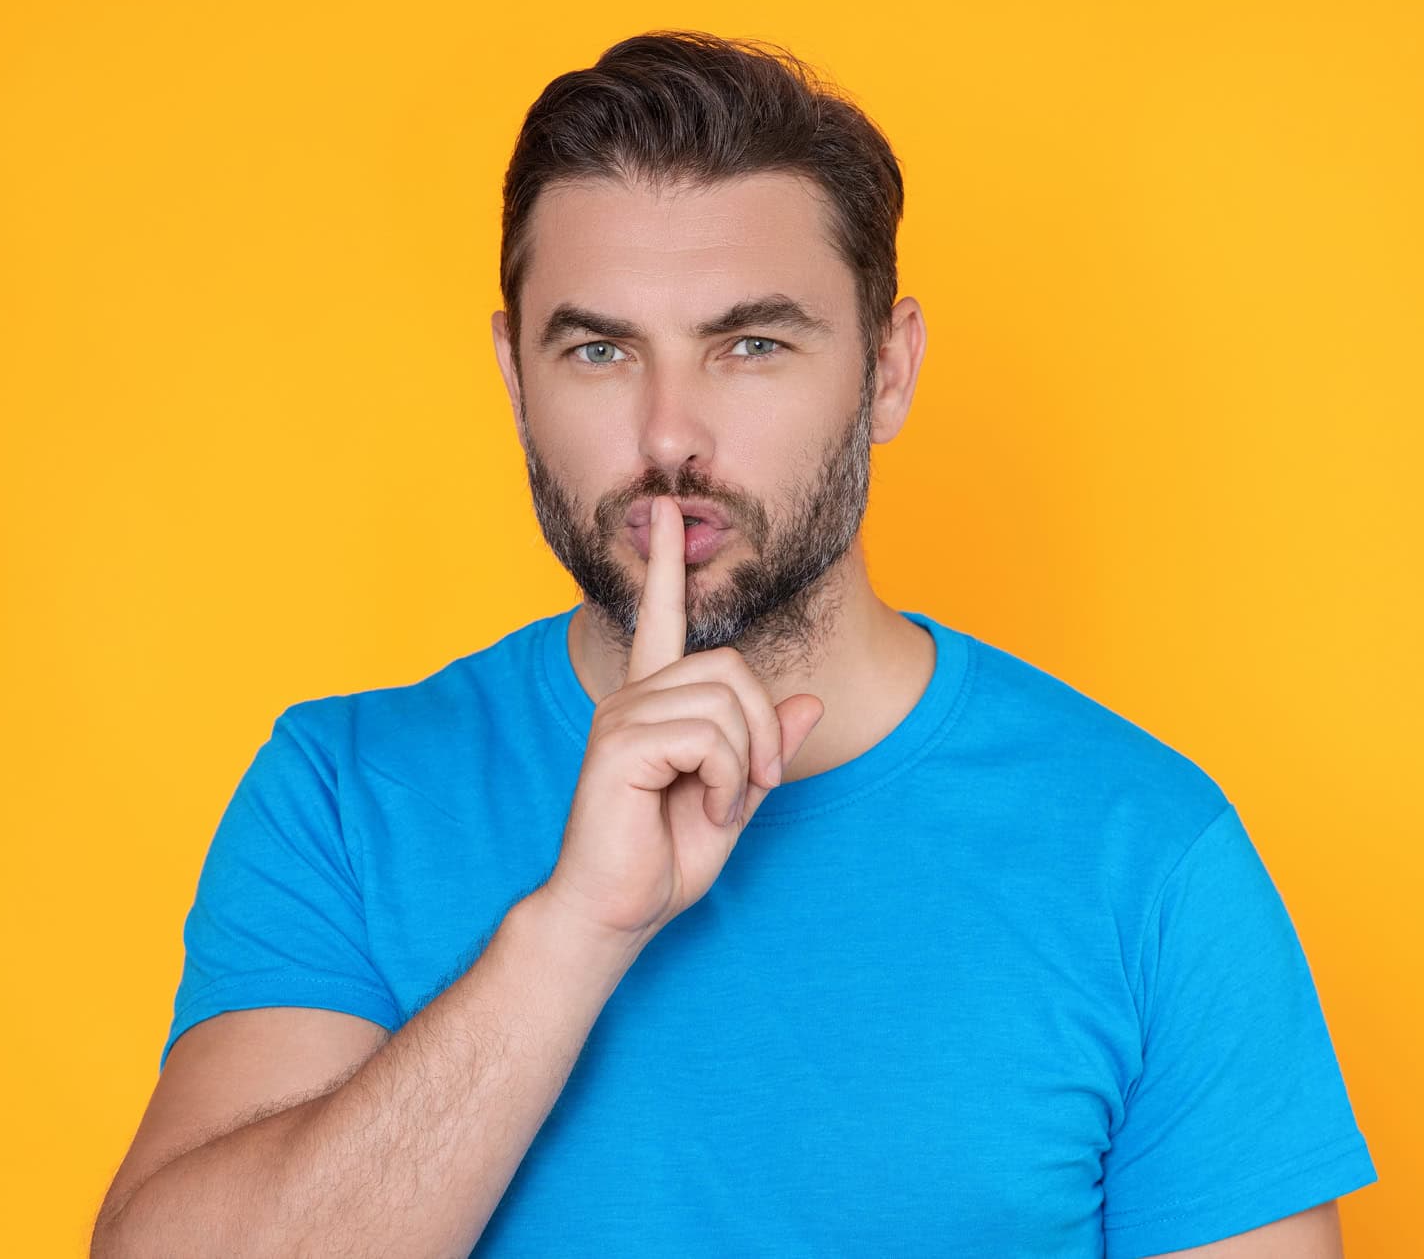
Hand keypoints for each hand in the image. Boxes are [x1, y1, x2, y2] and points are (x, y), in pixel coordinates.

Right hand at [539, 496, 825, 944]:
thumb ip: (766, 751)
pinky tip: (705, 808)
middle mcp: (632, 697)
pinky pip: (707, 735)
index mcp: (654, 704)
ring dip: (745, 762)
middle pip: (731, 667)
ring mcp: (620, 716)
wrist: (615, 912)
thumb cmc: (663, 860)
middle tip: (755, 783)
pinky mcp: (618, 745)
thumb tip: (808, 701)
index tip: (666, 511)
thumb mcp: (735, 802)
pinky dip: (726, 779)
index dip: (666, 564)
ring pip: (726, 701)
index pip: (660, 619)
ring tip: (720, 803)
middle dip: (764, 728)